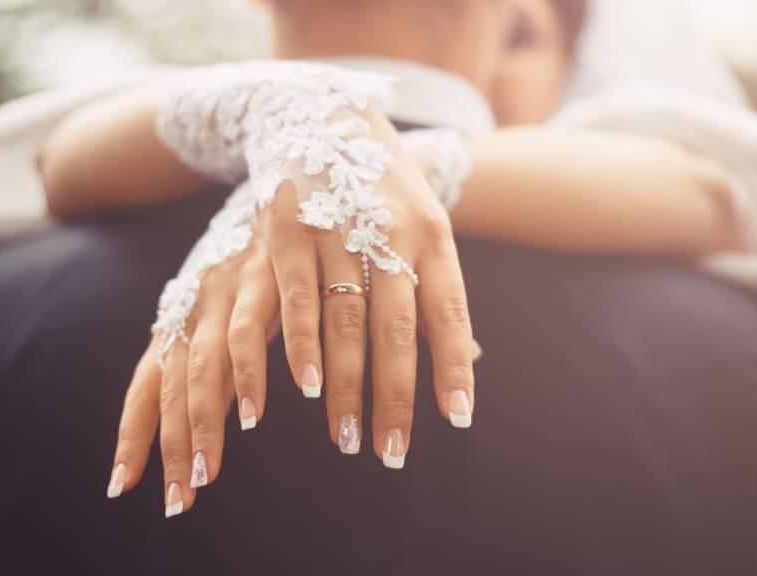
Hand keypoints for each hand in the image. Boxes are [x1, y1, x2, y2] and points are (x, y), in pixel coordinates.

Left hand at [107, 229, 278, 516]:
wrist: (287, 178)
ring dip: (205, 425)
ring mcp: (224, 291)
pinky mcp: (263, 276)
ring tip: (207, 476)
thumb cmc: (260, 259)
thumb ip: (221, 360)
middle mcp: (193, 307)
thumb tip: (213, 421)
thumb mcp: (231, 309)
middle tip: (177, 500)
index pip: (145, 387)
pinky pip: (251, 332)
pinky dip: (252, 376)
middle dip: (172, 448)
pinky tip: (258, 413)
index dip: (133, 436)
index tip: (120, 485)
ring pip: (202, 369)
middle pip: (171, 389)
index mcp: (181, 319)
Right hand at [258, 112, 476, 468]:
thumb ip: (436, 291)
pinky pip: (295, 298)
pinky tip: (304, 387)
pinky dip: (300, 345)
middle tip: (390, 452)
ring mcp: (337, 229)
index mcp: (432, 233)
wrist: (323, 115)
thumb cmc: (382, 188)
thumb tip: (469, 361)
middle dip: (395, 395)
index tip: (457, 418)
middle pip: (396, 328)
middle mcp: (388, 231)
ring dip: (346, 386)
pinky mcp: (288, 230)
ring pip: (345, 321)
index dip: (453, 365)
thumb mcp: (423, 226)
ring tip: (348, 438)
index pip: (449, 311)